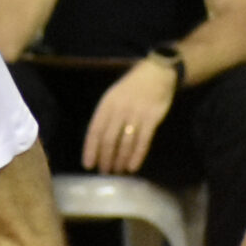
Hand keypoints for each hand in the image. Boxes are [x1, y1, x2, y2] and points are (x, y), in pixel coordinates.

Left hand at [81, 60, 176, 174]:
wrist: (156, 73)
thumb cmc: (132, 86)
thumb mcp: (113, 96)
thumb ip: (106, 115)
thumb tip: (98, 141)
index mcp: (107, 104)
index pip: (95, 130)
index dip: (91, 149)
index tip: (88, 164)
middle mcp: (120, 110)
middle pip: (109, 140)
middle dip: (105, 158)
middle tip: (104, 172)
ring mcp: (136, 114)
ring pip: (125, 143)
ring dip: (120, 160)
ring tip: (117, 170)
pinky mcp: (152, 119)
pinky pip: (143, 142)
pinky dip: (137, 156)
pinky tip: (132, 167)